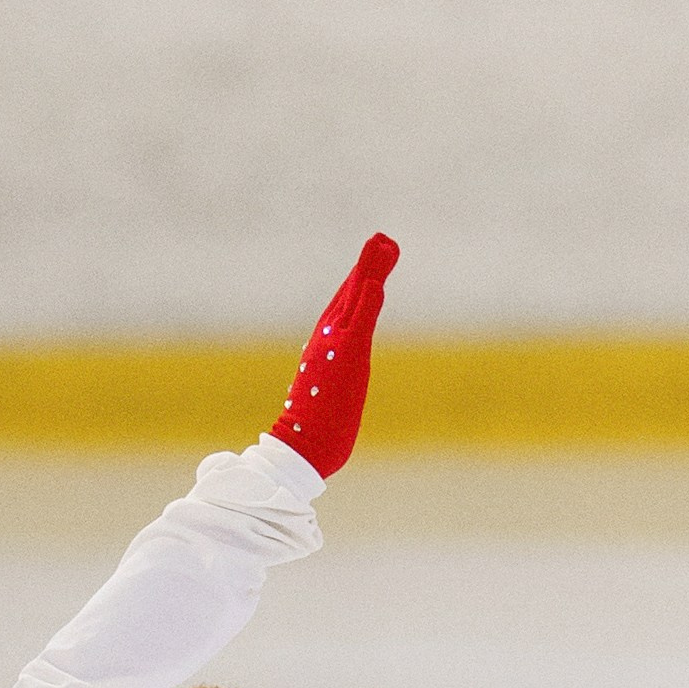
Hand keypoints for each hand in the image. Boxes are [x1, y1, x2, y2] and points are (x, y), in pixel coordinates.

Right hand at [268, 234, 399, 478]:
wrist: (304, 448)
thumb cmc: (313, 434)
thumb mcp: (327, 400)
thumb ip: (331, 386)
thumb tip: (331, 392)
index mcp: (323, 350)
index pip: (342, 310)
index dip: (356, 284)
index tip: (371, 262)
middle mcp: (326, 341)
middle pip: (349, 295)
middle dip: (366, 267)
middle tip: (382, 240)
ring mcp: (336, 347)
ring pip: (356, 299)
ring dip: (370, 270)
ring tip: (384, 244)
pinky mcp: (348, 357)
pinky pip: (360, 321)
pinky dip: (367, 299)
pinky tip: (377, 281)